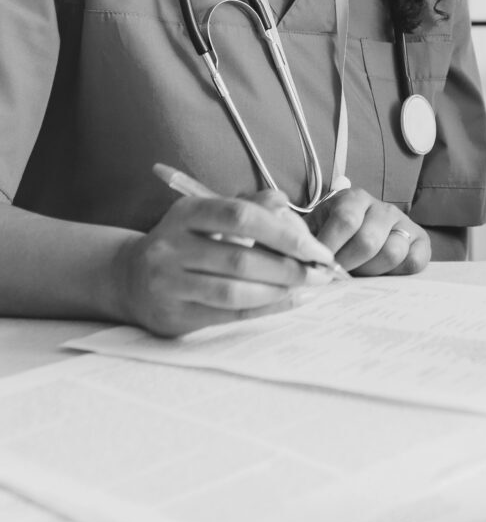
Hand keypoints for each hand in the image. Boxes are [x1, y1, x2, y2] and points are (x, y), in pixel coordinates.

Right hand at [113, 192, 338, 337]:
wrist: (127, 278)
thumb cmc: (187, 242)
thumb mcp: (212, 214)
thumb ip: (251, 206)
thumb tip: (289, 209)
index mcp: (187, 212)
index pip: (241, 217)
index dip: (284, 233)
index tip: (317, 247)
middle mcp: (171, 246)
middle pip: (241, 258)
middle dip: (289, 267)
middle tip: (321, 272)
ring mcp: (167, 283)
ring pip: (234, 291)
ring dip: (279, 290)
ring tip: (307, 287)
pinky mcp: (172, 315)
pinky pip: (227, 314)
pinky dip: (265, 309)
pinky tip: (291, 301)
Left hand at [308, 179, 429, 275]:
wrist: (356, 239)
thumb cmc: (332, 239)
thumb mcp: (314, 231)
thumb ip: (306, 241)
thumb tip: (299, 259)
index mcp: (353, 199)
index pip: (346, 220)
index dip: (331, 247)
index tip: (317, 266)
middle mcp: (382, 207)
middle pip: (368, 241)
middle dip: (348, 265)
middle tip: (337, 275)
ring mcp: (404, 223)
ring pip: (392, 252)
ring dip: (371, 272)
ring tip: (358, 275)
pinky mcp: (421, 241)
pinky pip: (415, 261)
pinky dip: (398, 273)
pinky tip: (382, 275)